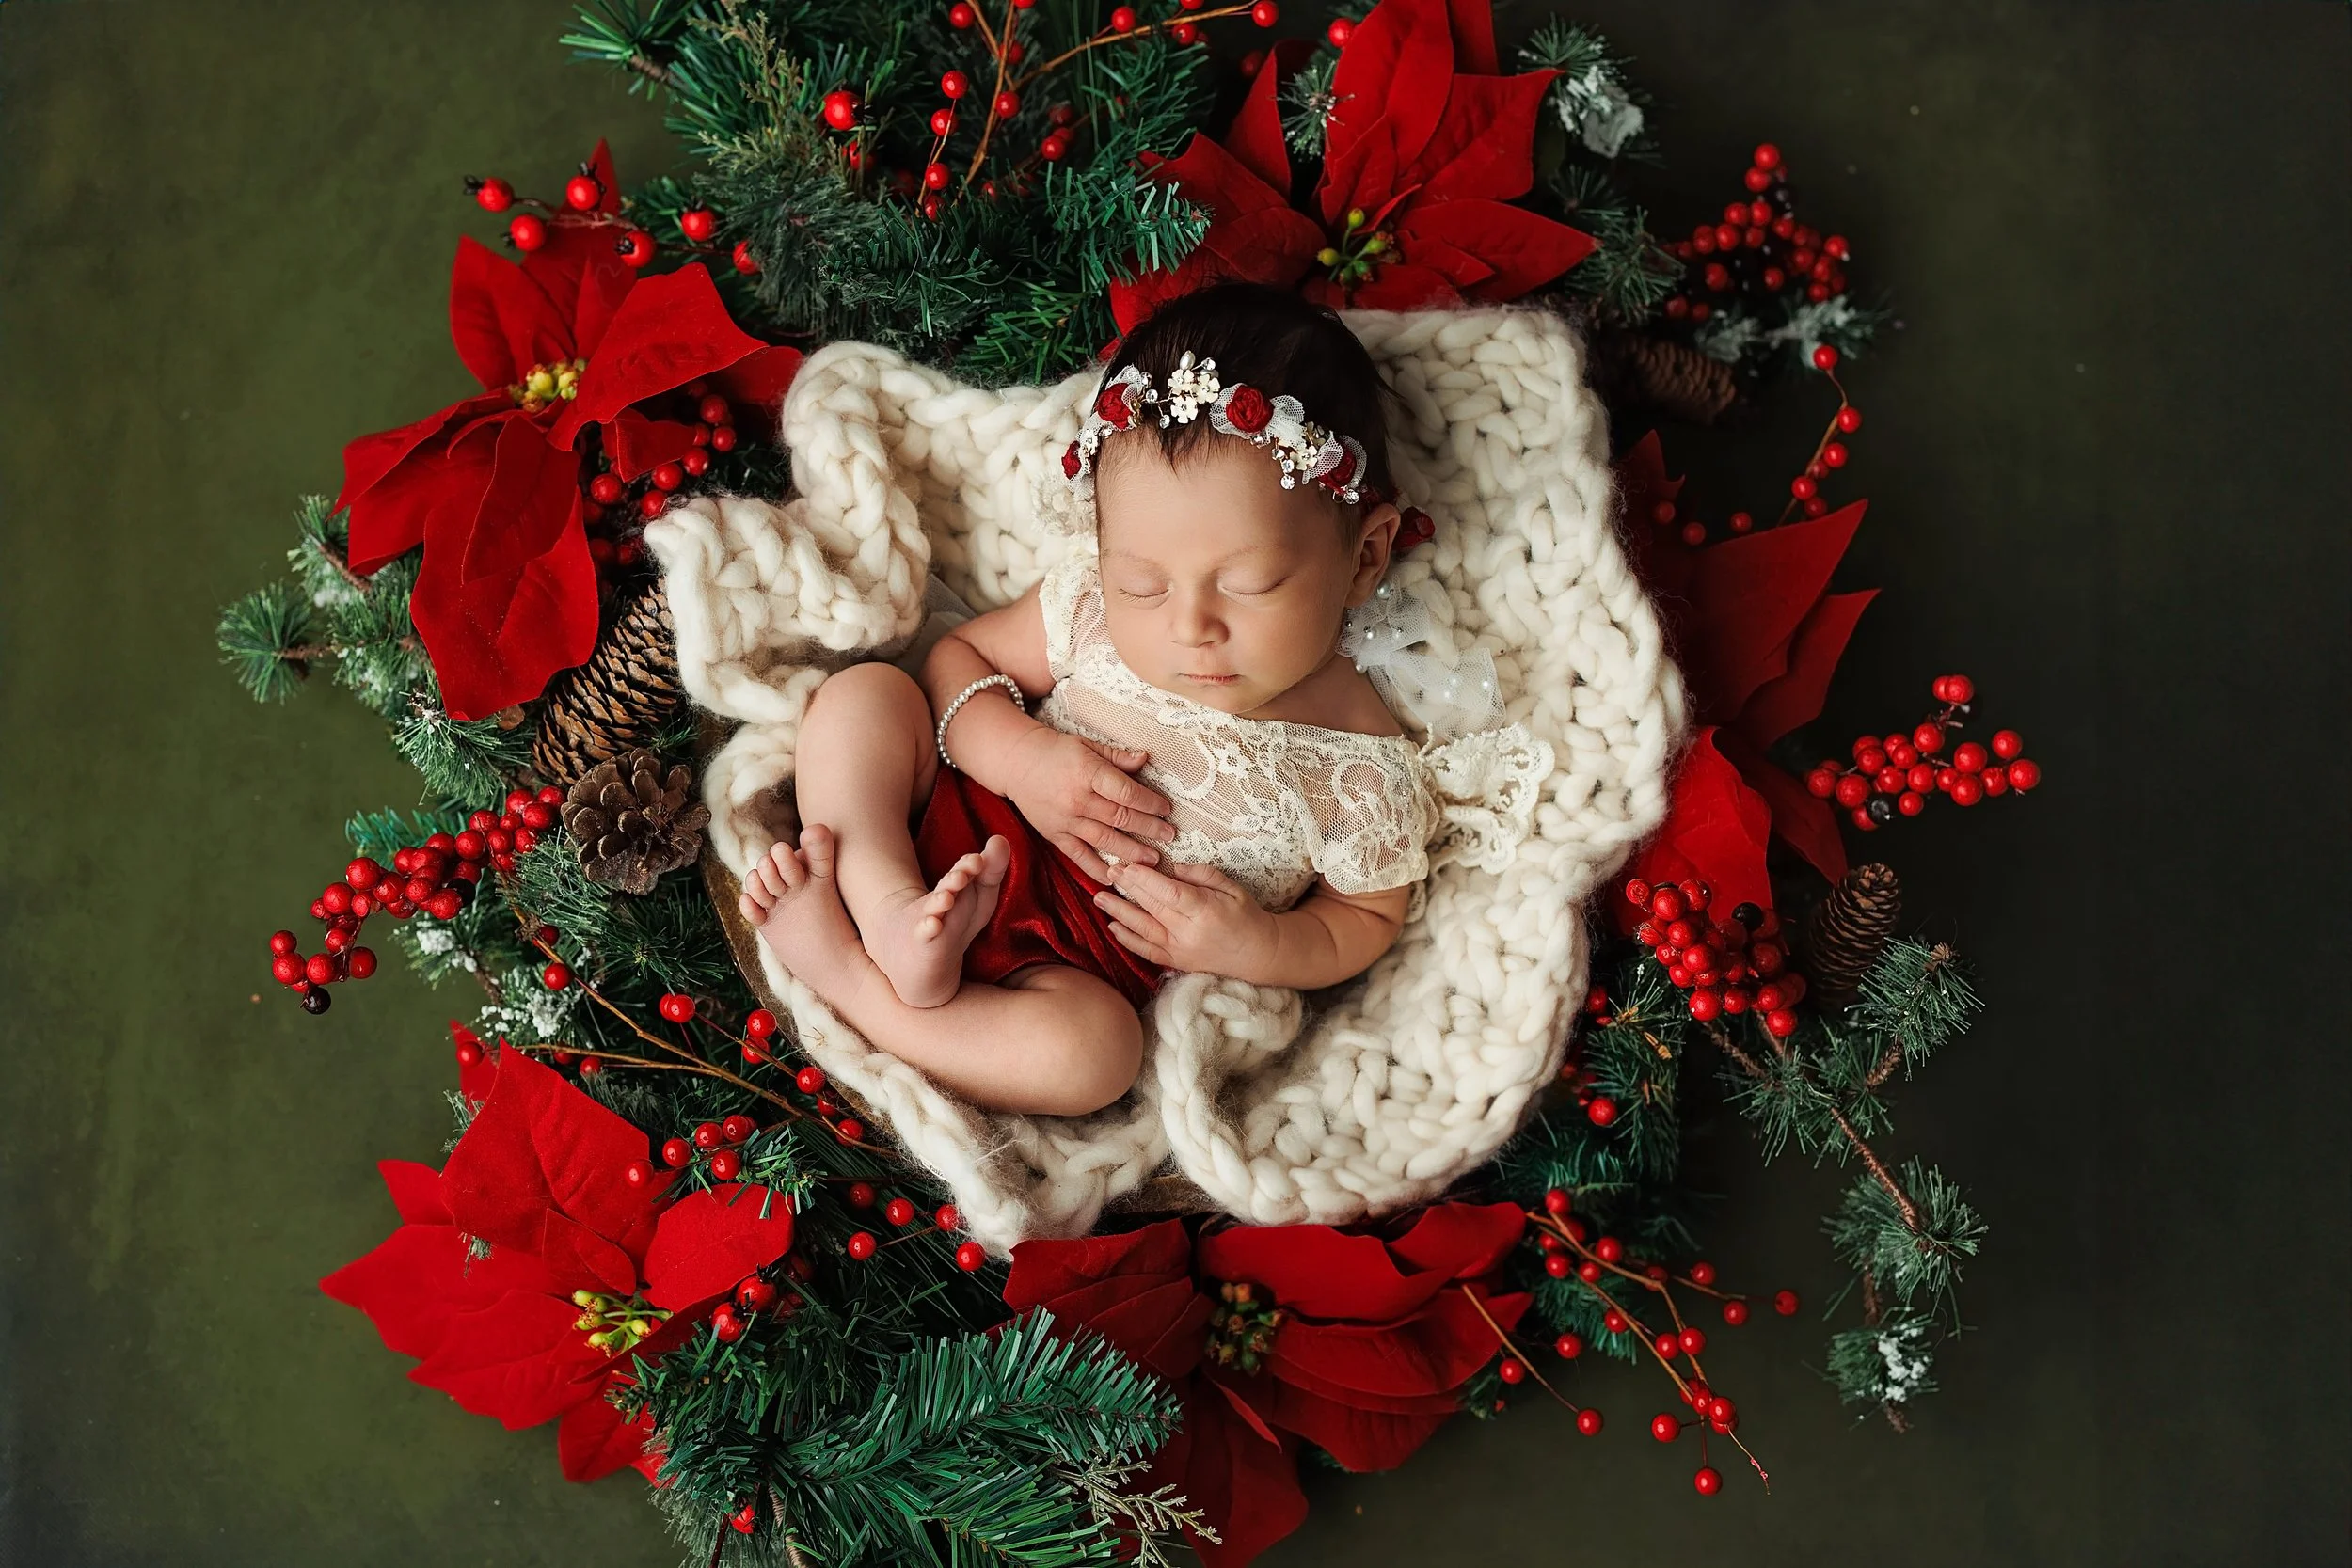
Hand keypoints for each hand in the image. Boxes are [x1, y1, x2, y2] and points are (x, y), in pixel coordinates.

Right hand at [996, 727, 1175, 881]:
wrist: (1015, 762)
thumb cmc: (1055, 751)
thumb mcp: (1088, 745)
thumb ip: (1117, 756)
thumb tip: (1146, 758)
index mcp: (1088, 773)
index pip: (1126, 793)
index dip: (1150, 803)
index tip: (1166, 809)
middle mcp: (1078, 799)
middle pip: (1120, 818)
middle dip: (1149, 829)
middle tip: (1169, 836)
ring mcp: (1066, 820)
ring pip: (1104, 840)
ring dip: (1132, 852)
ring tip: (1153, 860)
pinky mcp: (1055, 835)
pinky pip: (1079, 856)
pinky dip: (1097, 869)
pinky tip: (1115, 877)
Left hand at [1094, 859, 1275, 976]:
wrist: (1258, 955)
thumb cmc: (1247, 917)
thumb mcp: (1232, 888)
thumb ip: (1202, 875)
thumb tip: (1174, 867)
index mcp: (1205, 911)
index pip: (1169, 893)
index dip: (1145, 879)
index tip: (1127, 865)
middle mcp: (1188, 932)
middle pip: (1151, 907)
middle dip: (1128, 887)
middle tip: (1110, 870)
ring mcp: (1179, 950)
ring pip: (1142, 929)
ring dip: (1119, 912)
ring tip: (1099, 896)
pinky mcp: (1175, 962)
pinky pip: (1146, 951)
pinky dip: (1127, 940)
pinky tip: (1112, 927)